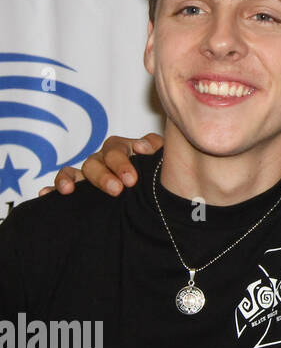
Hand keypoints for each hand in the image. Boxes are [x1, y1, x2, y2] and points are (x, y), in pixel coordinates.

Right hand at [41, 133, 163, 196]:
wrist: (160, 201)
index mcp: (129, 150)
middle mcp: (109, 158)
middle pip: (102, 158)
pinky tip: (46, 194)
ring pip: (83, 169)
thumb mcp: (166, 163)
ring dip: (75, 178)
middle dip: (110, 172)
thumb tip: (146, 148)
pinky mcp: (80, 186)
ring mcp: (93, 171)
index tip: (140, 158)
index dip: (129, 151)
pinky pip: (65, 183)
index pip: (123, 146)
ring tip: (70, 190)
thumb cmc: (166, 178)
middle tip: (121, 187)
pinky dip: (55, 187)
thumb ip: (158, 151)